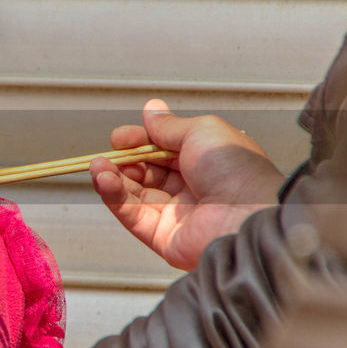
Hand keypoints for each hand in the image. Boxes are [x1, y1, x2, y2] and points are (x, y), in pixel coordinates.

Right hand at [91, 99, 283, 270]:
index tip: (121, 137)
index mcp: (203, 163)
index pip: (161, 151)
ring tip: (97, 165)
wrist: (248, 212)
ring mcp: (175, 215)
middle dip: (123, 160)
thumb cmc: (236, 168)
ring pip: (134, 195)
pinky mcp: (163, 238)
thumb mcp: (200, 131)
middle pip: (145, 172)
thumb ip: (168, 126)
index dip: (139, 142)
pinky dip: (114, 197)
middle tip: (110, 152)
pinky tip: (104, 180)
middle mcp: (190, 189)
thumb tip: (150, 109)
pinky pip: (132, 215)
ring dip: (112, 178)